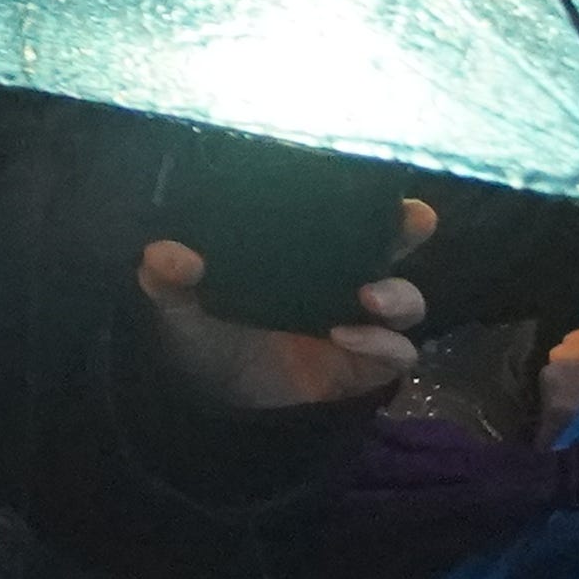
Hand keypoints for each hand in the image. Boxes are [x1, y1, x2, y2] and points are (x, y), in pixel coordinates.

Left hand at [138, 199, 434, 405]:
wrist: (208, 398)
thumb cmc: (201, 331)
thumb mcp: (177, 303)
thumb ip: (166, 278)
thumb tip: (166, 253)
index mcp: (304, 253)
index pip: (350, 216)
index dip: (374, 196)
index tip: (387, 180)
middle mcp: (340, 282)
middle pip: (395, 249)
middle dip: (410, 230)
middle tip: (412, 220)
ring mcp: (359, 325)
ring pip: (406, 302)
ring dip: (398, 295)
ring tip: (366, 296)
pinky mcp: (364, 368)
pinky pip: (396, 354)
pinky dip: (382, 344)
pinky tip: (345, 336)